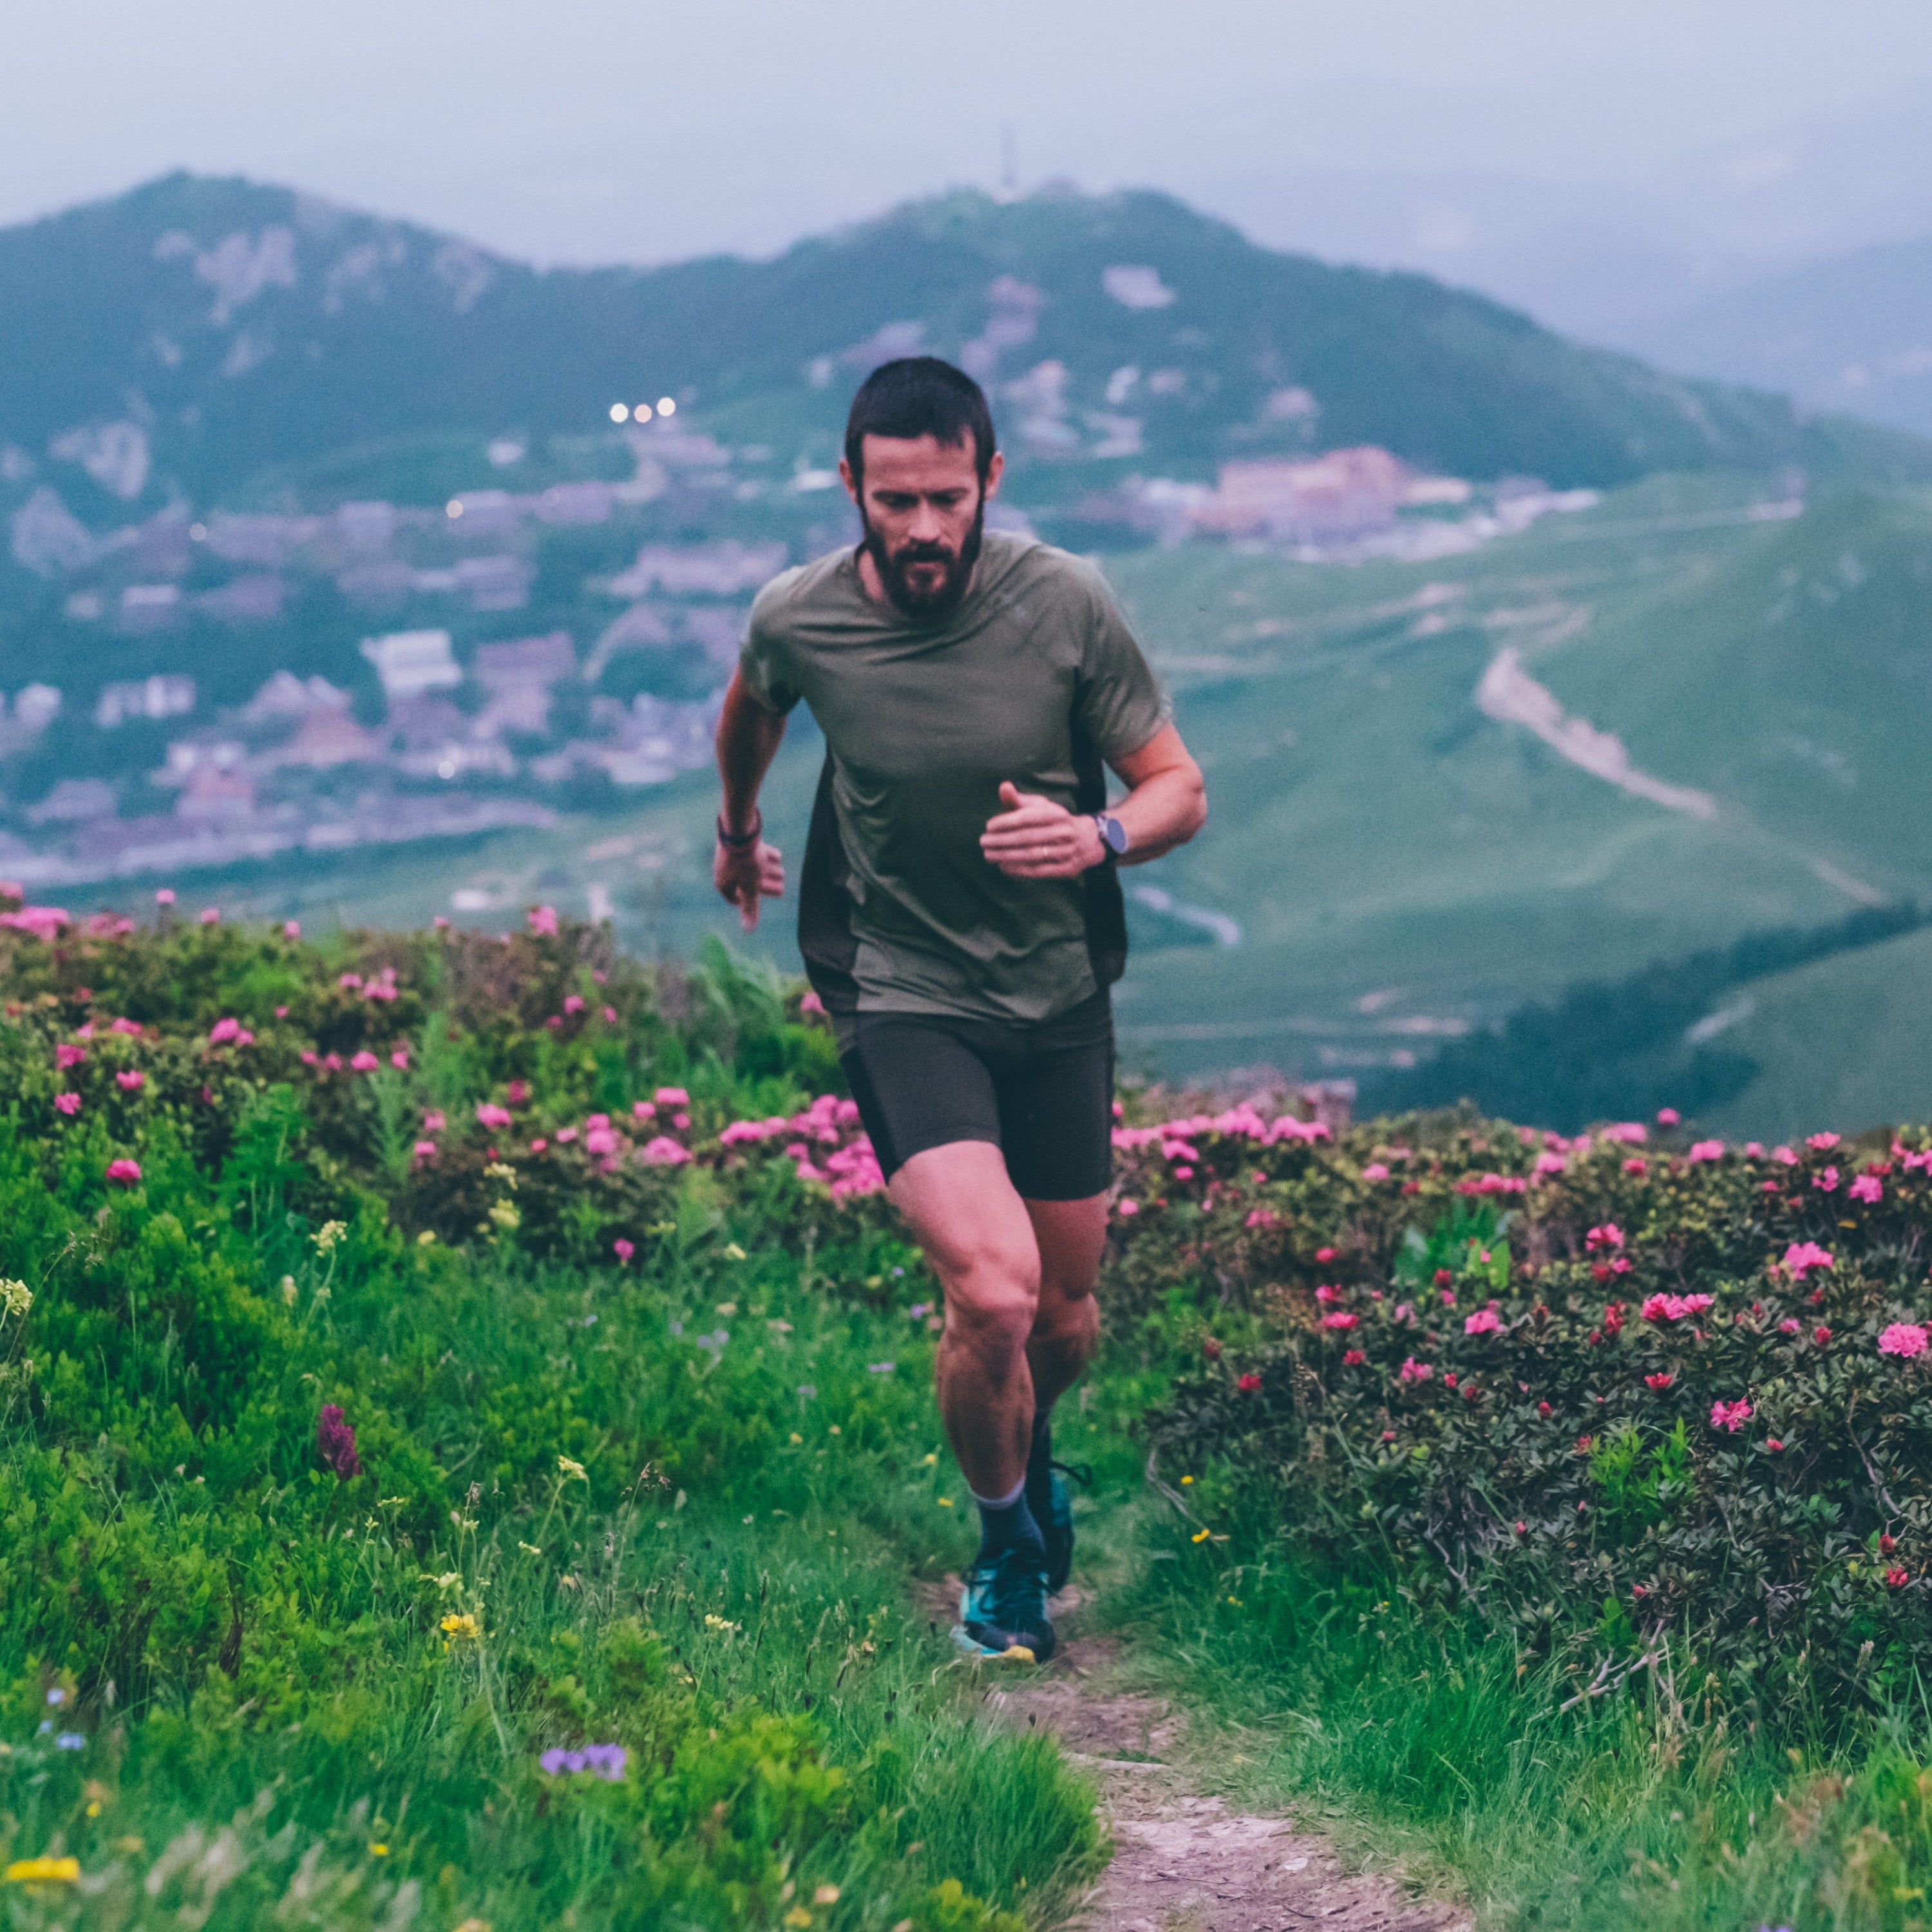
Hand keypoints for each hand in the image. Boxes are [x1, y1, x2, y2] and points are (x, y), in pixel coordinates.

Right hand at [713, 837, 784, 930]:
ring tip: (783, 871)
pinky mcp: (737, 841)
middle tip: (781, 886)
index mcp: (723, 882)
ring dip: (768, 870)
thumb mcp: (751, 887)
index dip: (748, 901)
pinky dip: (765, 855)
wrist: (740, 829)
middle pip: (746, 882)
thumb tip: (748, 931)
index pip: (734, 898)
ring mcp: (730, 854)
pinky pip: (751, 852)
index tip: (759, 900)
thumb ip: (751, 908)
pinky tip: (778, 856)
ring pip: (750, 866)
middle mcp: (724, 869)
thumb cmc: (744, 861)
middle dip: (765, 885)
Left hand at [979, 781, 1105, 878]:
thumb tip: (1003, 787)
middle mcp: (1064, 832)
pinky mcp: (1067, 868)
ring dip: (1007, 856)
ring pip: (1032, 855)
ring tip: (989, 855)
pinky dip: (1019, 869)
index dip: (1006, 822)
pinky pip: (1039, 870)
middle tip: (983, 842)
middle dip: (1002, 840)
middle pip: (1027, 837)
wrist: (1088, 840)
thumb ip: (1019, 799)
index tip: (988, 826)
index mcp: (1057, 813)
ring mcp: (1067, 852)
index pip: (1027, 817)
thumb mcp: (1041, 807)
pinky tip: (1003, 866)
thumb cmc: (1054, 821)